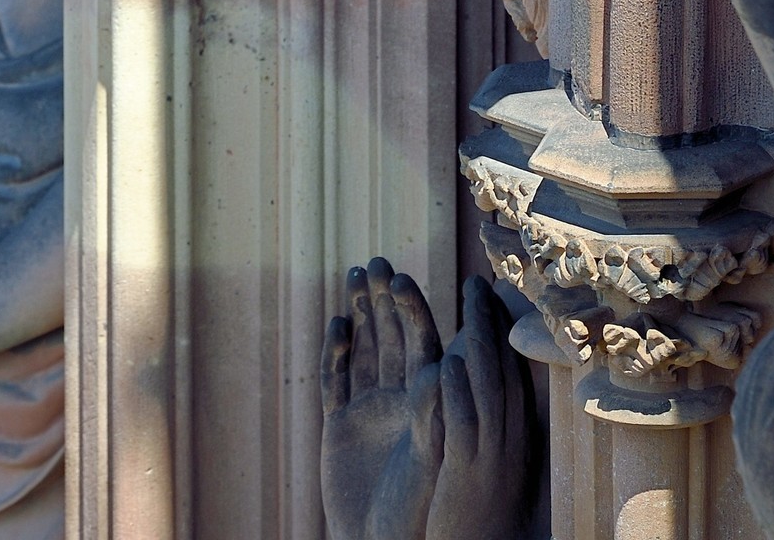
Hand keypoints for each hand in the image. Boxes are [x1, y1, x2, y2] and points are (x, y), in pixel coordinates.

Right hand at [322, 260, 442, 539]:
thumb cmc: (417, 511)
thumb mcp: (429, 459)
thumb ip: (432, 414)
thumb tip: (438, 364)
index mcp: (427, 403)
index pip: (422, 345)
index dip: (412, 311)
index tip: (403, 280)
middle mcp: (398, 399)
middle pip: (391, 338)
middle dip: (384, 300)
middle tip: (378, 263)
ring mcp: (367, 410)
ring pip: (364, 350)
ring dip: (360, 313)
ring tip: (356, 275)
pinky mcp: (339, 426)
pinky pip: (336, 382)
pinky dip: (335, 353)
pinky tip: (338, 325)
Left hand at [425, 280, 538, 539]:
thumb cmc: (478, 513)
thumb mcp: (489, 464)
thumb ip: (488, 426)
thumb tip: (481, 388)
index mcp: (512, 436)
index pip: (512, 374)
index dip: (504, 333)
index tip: (494, 295)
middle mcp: (507, 441)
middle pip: (504, 370)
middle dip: (494, 325)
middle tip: (482, 281)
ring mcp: (488, 456)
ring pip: (488, 387)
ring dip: (479, 340)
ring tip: (470, 300)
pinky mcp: (464, 473)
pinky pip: (461, 425)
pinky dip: (456, 392)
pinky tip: (446, 361)